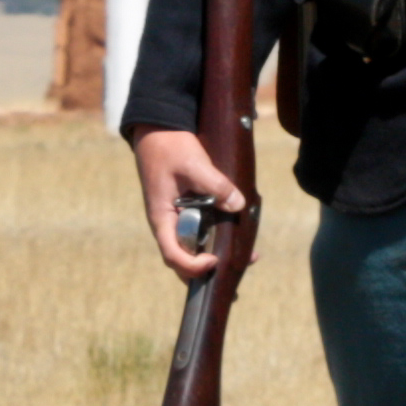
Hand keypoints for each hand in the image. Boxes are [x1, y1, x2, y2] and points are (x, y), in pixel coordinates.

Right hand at [132, 127, 241, 283]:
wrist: (158, 128)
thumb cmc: (170, 147)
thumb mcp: (194, 163)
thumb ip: (216, 185)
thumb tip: (238, 205)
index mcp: (162, 217)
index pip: (172, 255)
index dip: (192, 266)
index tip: (214, 260)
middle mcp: (168, 222)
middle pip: (184, 258)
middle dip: (208, 271)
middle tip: (236, 277)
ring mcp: (176, 216)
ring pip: (194, 245)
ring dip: (215, 253)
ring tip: (246, 258)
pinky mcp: (186, 207)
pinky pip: (200, 228)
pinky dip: (217, 234)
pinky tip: (237, 232)